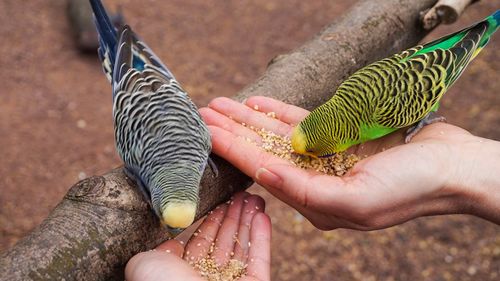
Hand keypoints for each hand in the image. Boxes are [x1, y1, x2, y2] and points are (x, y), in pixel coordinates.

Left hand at [125, 192, 270, 280]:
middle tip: (243, 194)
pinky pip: (260, 260)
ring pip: (243, 248)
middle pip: (225, 241)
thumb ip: (159, 250)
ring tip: (255, 199)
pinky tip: (262, 216)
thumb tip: (172, 242)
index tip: (222, 200)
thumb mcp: (145, 264)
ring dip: (249, 221)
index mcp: (183, 274)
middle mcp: (208, 279)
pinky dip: (262, 238)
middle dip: (234, 216)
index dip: (213, 219)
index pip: (202, 241)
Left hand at [200, 97, 499, 229]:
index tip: (208, 133)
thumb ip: (306, 193)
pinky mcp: (340, 137)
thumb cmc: (410, 189)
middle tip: (204, 113)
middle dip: (233, 132)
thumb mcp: (357, 201)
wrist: (452, 167)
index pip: (264, 173)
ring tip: (222, 103)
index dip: (234, 152)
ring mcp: (327, 157)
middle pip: (265, 152)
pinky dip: (278, 112)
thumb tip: (264, 174)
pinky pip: (302, 123)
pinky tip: (256, 103)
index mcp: (316, 203)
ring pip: (278, 136)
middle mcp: (316, 180)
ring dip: (249, 119)